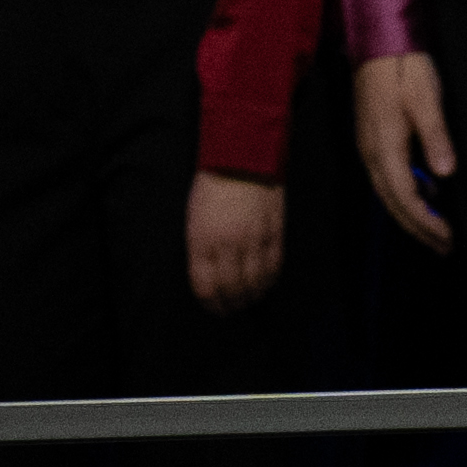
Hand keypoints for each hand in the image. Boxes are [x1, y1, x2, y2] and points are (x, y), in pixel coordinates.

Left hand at [185, 171, 287, 313]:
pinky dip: (270, 281)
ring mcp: (253, 239)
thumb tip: (210, 278)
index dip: (211, 304)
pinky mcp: (273, 232)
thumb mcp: (194, 220)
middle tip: (231, 308)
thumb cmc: (212, 186)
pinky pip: (273, 266)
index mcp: (202, 241)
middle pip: (231, 290)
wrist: (241, 157)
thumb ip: (200, 251)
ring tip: (249, 299)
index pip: (206, 287)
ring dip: (252, 296)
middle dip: (231, 305)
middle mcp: (227, 244)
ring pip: (255, 283)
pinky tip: (265, 284)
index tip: (214, 308)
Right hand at [356, 52, 457, 247]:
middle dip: (417, 229)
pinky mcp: (371, 139)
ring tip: (434, 232)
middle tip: (443, 247)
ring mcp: (368, 147)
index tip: (446, 238)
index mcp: (384, 146)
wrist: (378, 42)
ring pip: (387, 194)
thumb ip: (435, 136)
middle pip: (393, 203)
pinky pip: (385, 179)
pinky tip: (422, 197)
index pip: (405, 197)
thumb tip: (445, 172)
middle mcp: (371, 153)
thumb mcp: (426, 97)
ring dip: (410, 216)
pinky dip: (403, 196)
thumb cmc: (403, 67)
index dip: (425, 222)